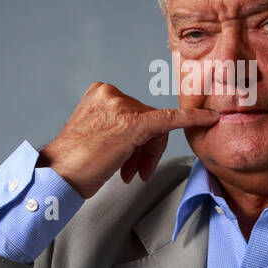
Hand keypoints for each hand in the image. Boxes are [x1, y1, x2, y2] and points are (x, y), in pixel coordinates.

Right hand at [36, 82, 219, 198]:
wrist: (59, 175)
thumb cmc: (75, 162)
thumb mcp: (97, 135)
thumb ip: (121, 128)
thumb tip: (145, 138)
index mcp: (101, 92)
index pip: (135, 112)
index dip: (142, 138)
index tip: (146, 144)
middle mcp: (111, 94)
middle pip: (148, 119)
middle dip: (146, 149)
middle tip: (133, 170)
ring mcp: (122, 107)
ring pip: (155, 129)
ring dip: (146, 156)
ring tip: (128, 172)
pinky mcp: (134, 124)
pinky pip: (170, 119)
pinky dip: (191, 118)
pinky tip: (208, 118)